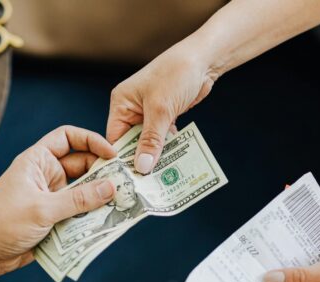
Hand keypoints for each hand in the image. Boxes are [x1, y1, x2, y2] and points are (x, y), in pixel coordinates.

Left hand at [0, 126, 116, 276]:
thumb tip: (110, 187)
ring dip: (100, 198)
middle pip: (82, 166)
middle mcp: (46, 176)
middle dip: (103, 174)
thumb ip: (78, 199)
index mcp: (37, 161)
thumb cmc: (1, 223)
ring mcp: (50, 198)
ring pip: (83, 192)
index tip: (112, 154)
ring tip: (123, 203)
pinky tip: (108, 222)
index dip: (91, 141)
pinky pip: (78, 214)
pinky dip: (92, 217)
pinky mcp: (54, 219)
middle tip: (125, 183)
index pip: (68, 138)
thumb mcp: (42, 209)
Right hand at [107, 46, 217, 173]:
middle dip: (139, 160)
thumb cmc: (177, 74)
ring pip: (148, 142)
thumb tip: (142, 167)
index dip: (120, 159)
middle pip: (131, 142)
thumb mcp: (161, 109)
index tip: (127, 180)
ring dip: (155, 156)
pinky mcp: (164, 115)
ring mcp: (149, 112)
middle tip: (146, 184)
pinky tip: (172, 163)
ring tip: (159, 179)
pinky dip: (167, 148)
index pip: (114, 138)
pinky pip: (162, 137)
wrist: (204, 59)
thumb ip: (151, 140)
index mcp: (121, 103)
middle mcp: (131, 108)